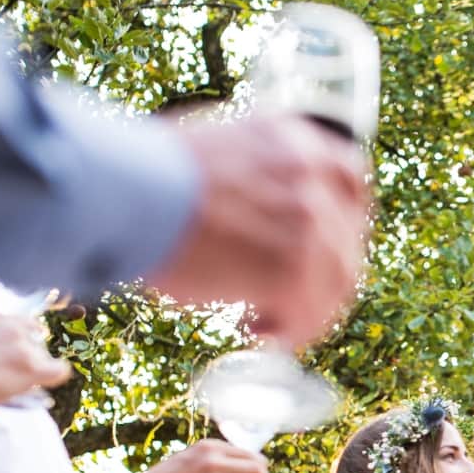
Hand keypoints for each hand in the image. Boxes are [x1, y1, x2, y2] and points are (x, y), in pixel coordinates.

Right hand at [0, 313, 69, 470]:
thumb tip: (10, 348)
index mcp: (1, 318)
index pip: (30, 325)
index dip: (29, 342)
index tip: (24, 355)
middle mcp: (17, 329)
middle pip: (39, 345)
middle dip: (30, 360)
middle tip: (8, 374)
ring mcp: (26, 347)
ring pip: (46, 361)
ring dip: (34, 373)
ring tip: (8, 382)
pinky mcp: (32, 366)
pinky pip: (60, 371)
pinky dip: (54, 377)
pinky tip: (40, 384)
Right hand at [150, 115, 369, 348]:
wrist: (124, 189)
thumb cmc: (146, 171)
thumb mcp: (216, 145)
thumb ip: (250, 169)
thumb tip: (246, 203)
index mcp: (296, 139)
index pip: (349, 181)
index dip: (340, 222)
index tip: (321, 248)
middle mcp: (311, 177)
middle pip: (345, 242)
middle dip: (321, 278)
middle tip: (286, 299)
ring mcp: (308, 224)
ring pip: (334, 283)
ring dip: (305, 310)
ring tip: (263, 323)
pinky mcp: (291, 270)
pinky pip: (309, 314)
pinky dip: (290, 331)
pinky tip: (256, 333)